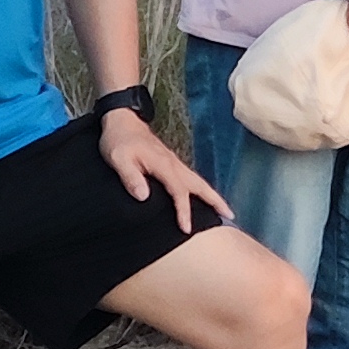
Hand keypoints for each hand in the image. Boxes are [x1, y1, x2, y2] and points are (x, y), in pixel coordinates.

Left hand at [96, 105, 229, 232]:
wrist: (122, 120)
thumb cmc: (118, 140)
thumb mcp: (118, 159)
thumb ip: (130, 177)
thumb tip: (144, 197)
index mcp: (162, 164)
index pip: (178, 190)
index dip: (183, 210)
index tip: (186, 228)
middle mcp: (173, 164)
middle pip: (199, 184)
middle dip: (215, 200)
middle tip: (230, 215)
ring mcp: (174, 163)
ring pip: (197, 181)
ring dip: (212, 195)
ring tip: (224, 210)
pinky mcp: (171, 163)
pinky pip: (191, 179)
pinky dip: (201, 190)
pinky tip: (202, 198)